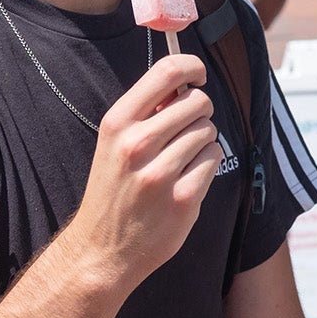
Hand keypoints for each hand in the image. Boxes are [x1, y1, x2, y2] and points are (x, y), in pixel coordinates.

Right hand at [67, 53, 218, 289]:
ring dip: (203, 142)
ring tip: (181, 160)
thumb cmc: (113, 190)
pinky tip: (188, 178)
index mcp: (118, 123)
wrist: (102, 249)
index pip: (167, 72)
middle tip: (185, 131)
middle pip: (197, 102)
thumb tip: (184, 83)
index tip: (197, 77)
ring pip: (209, 132)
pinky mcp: (183, 199)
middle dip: (199, 113)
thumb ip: (146, 112)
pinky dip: (207, 165)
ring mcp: (160, 173)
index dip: (192, 67)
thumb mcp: (114, 143)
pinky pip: (214, 160)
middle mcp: (137, 144)